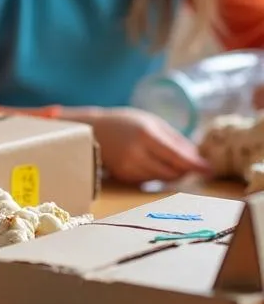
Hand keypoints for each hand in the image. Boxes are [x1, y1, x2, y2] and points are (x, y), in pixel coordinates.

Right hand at [69, 106, 210, 183]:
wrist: (92, 130)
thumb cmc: (126, 122)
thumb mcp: (153, 122)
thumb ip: (177, 140)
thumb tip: (199, 159)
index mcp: (146, 135)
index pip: (179, 157)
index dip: (197, 165)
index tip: (211, 169)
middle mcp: (136, 153)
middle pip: (173, 172)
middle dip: (185, 170)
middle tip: (192, 165)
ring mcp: (127, 167)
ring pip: (162, 178)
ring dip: (171, 173)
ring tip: (167, 160)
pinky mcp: (123, 177)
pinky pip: (149, 181)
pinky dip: (156, 175)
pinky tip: (150, 163)